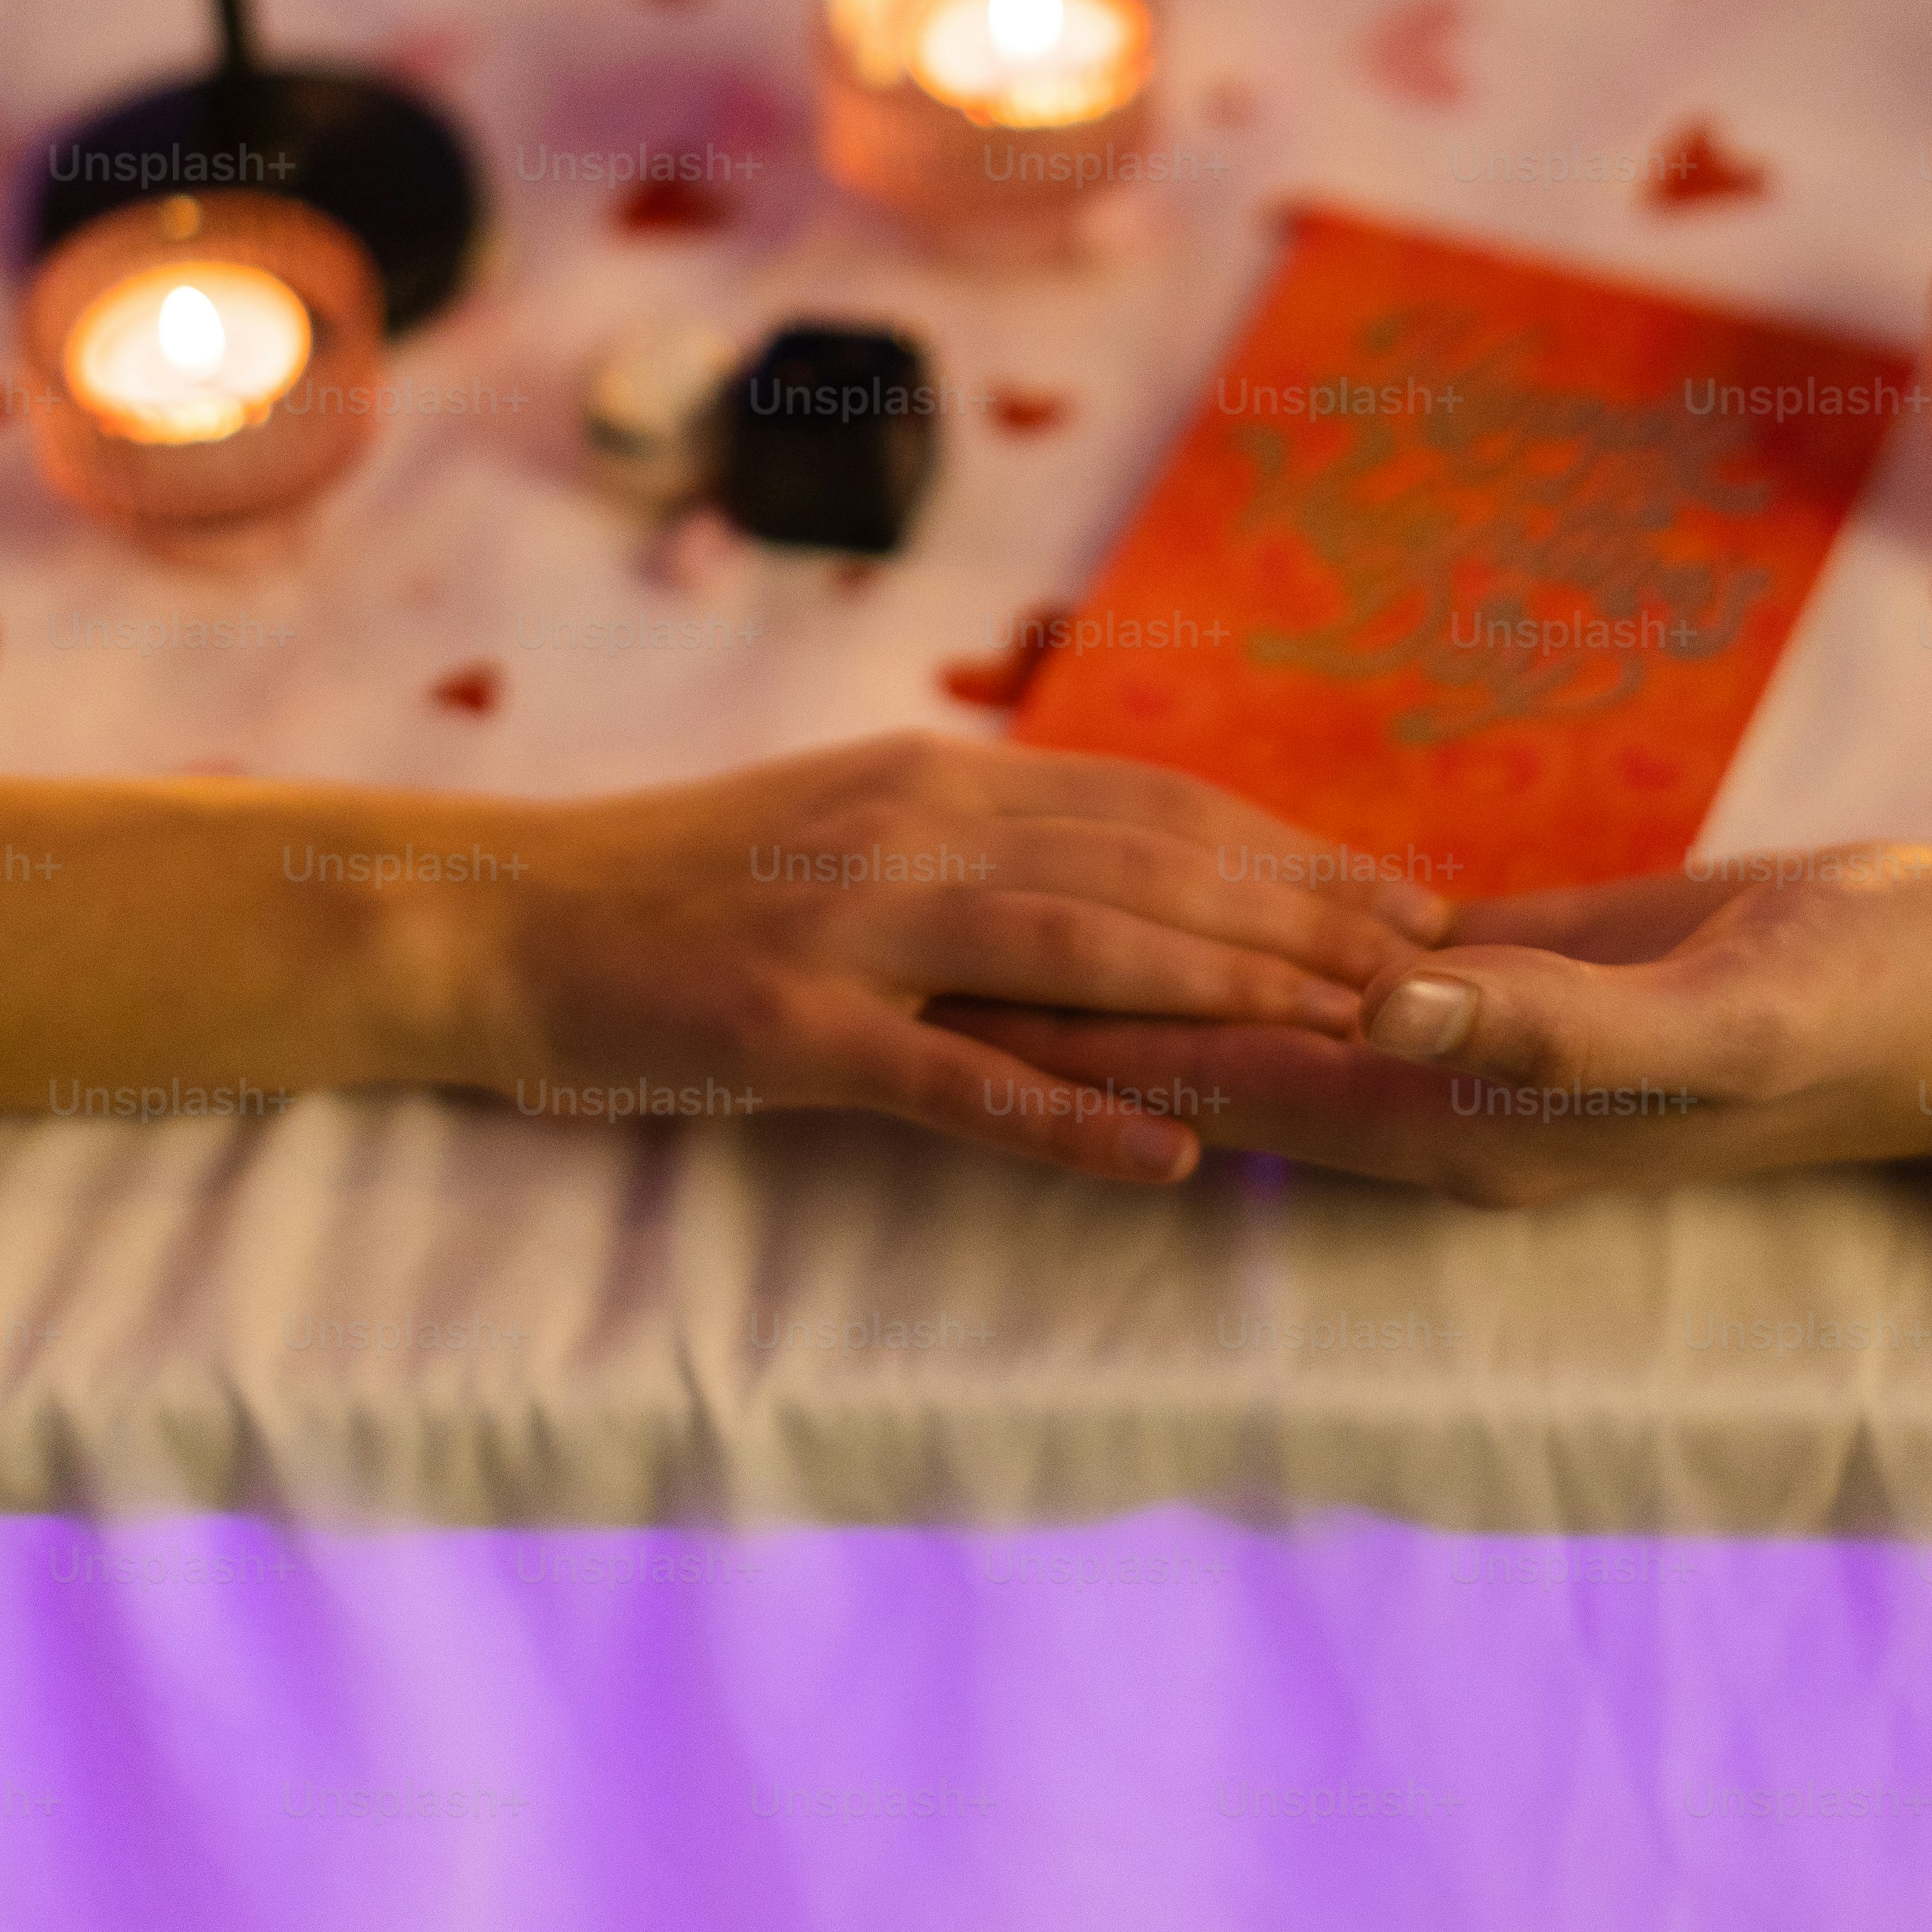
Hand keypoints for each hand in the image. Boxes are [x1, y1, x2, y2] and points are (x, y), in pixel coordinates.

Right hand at [468, 735, 1452, 1186]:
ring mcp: (851, 929)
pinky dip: (1070, 1113)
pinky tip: (1169, 1151)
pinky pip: (954, 1076)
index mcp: (933, 780)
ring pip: (1082, 948)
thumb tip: (1118, 865)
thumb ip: (974, 839)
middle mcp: (912, 831)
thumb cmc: (676, 885)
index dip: (1295, 852)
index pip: (1156, 806)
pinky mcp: (790, 1033)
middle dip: (1308, 916)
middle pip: (1150, 865)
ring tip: (1353, 1031)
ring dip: (1231, 988)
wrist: (495, 914)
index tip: (1410, 894)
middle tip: (1436, 967)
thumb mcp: (844, 826)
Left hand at [940, 846, 1931, 1208]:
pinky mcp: (1517, 969)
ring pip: (1268, 1004)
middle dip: (1072, 1022)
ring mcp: (1480, 1040)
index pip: (1243, 1087)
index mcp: (1482, 1120)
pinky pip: (1351, 951)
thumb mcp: (1718, 1012)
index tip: (951, 1026)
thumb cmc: (1866, 1006)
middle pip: (1219, 1060)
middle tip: (906, 974)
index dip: (1098, 1056)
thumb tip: (1389, 1011)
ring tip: (1003, 934)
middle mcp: (1456, 1097)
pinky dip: (1260, 922)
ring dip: (1146, 973)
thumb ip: (1554, 1023)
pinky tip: (1180, 890)